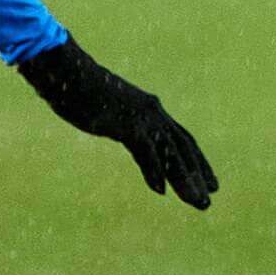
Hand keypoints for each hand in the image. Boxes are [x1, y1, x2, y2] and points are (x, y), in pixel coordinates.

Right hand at [16, 38, 217, 208]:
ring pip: (171, 152)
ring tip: (196, 202)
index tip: (209, 183)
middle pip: (183, 147)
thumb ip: (120, 120)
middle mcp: (152, 112)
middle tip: (208, 200)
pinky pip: (145, 150)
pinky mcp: (126, 123)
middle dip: (198, 174)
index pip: (182, 138)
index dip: (197, 161)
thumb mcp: (108, 109)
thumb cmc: (82, 90)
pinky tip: (160, 191)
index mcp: (150, 109)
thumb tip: (119, 128)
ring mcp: (141, 117)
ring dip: (185, 179)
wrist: (66, 72)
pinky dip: (154, 170)